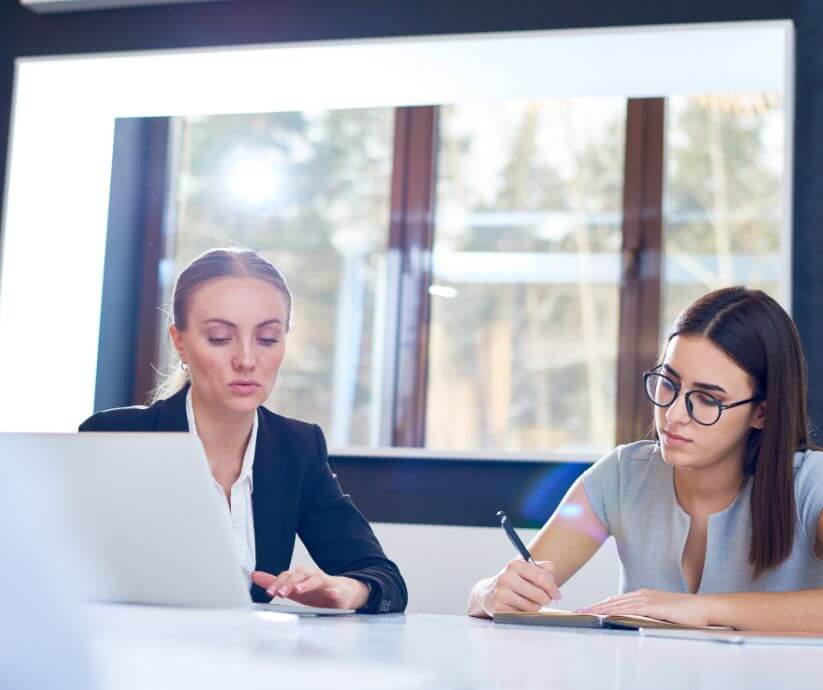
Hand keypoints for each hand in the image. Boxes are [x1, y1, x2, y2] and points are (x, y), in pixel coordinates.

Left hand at [252, 566, 368, 609]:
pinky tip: (332, 594)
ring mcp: (326, 583)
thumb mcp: (293, 589)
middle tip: (280, 593)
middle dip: (289, 583)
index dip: (277, 582)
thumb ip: (275, 582)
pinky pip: (337, 590)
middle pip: (300, 574)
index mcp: (301, 577)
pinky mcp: (339, 592)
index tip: (269, 592)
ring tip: (299, 590)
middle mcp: (312, 577)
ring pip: (316, 580)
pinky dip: (334, 591)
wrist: (343, 593)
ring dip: (307, 584)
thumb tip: (255, 575)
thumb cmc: (316, 592)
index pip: (287, 576)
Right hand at [481, 558, 560, 615]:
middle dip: (547, 599)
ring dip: (536, 607)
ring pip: (532, 606)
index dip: (553, 587)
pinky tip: (521, 608)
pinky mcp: (499, 608)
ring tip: (531, 602)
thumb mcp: (525, 569)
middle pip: (538, 593)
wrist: (488, 593)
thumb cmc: (512, 581)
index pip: (541, 577)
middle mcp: (506, 577)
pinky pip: (522, 615)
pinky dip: (526, 613)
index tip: (557, 594)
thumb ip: (544, 569)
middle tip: (547, 600)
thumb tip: (553, 580)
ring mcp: (501, 593)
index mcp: (515, 564)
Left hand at [577, 589, 710, 625]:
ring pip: (616, 604)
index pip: (614, 601)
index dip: (598, 605)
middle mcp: (641, 595)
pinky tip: (605, 615)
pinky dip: (616, 611)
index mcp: (641, 596)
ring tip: (585, 614)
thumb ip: (646, 615)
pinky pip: (630, 609)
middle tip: (576, 612)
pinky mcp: (653, 606)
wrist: (704, 608)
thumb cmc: (684, 614)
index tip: (584, 611)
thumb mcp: (660, 614)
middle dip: (592, 607)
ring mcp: (646, 599)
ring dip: (598, 609)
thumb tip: (632, 622)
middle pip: (611, 601)